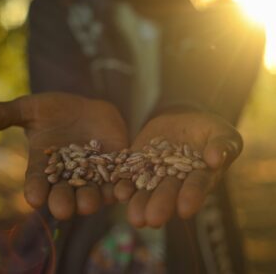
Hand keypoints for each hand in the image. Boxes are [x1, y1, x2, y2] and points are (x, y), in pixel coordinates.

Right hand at [0, 92, 127, 219]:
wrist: (87, 108)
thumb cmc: (56, 110)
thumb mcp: (31, 108)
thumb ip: (4, 114)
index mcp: (45, 167)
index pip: (37, 182)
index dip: (35, 190)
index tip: (33, 197)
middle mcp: (67, 177)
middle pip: (64, 194)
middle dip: (63, 202)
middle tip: (63, 208)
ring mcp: (92, 175)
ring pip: (92, 193)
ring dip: (92, 200)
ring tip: (91, 202)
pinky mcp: (115, 169)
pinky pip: (117, 182)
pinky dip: (121, 187)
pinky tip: (123, 189)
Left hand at [114, 109, 241, 227]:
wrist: (181, 121)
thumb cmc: (208, 130)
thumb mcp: (222, 133)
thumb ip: (223, 145)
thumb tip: (215, 159)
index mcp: (200, 176)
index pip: (196, 187)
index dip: (191, 197)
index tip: (185, 209)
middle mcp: (176, 181)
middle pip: (168, 194)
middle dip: (161, 206)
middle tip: (153, 220)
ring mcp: (155, 173)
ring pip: (146, 191)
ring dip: (139, 203)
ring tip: (134, 217)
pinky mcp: (138, 164)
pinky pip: (130, 175)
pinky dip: (124, 184)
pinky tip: (119, 192)